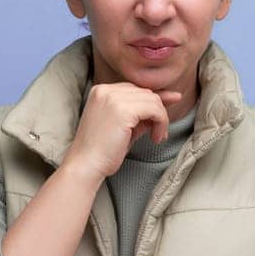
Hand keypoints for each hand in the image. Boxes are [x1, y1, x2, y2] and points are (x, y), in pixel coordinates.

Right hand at [64, 81, 183, 181]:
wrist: (86, 165)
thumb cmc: (103, 151)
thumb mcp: (124, 126)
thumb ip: (141, 113)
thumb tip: (169, 100)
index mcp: (101, 91)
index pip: (135, 89)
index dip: (153, 101)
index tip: (165, 114)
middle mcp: (106, 90)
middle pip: (145, 93)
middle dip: (158, 112)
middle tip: (159, 133)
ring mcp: (113, 98)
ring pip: (153, 100)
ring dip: (161, 119)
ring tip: (157, 137)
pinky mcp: (122, 110)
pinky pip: (154, 109)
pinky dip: (161, 123)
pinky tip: (155, 138)